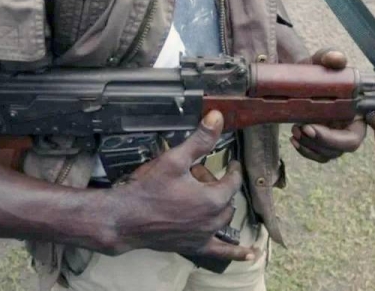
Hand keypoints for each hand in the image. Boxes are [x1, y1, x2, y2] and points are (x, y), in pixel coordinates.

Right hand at [101, 111, 255, 261]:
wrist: (124, 218)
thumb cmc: (148, 189)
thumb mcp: (175, 159)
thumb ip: (199, 140)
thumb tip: (217, 117)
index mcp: (213, 198)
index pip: (232, 181)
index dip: (232, 169)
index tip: (232, 163)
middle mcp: (212, 220)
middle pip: (226, 199)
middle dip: (216, 185)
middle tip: (197, 175)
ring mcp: (203, 235)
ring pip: (223, 219)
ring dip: (219, 206)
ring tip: (201, 195)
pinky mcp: (193, 246)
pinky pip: (220, 252)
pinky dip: (235, 254)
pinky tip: (250, 256)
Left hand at [290, 49, 374, 164]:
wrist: (295, 82)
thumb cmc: (315, 71)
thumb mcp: (318, 60)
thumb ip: (328, 56)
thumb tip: (337, 58)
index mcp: (362, 105)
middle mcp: (354, 123)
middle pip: (351, 143)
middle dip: (329, 139)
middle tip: (306, 127)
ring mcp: (339, 136)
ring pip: (333, 152)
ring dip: (312, 144)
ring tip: (296, 128)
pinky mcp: (324, 145)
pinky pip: (319, 156)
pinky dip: (306, 150)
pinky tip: (294, 139)